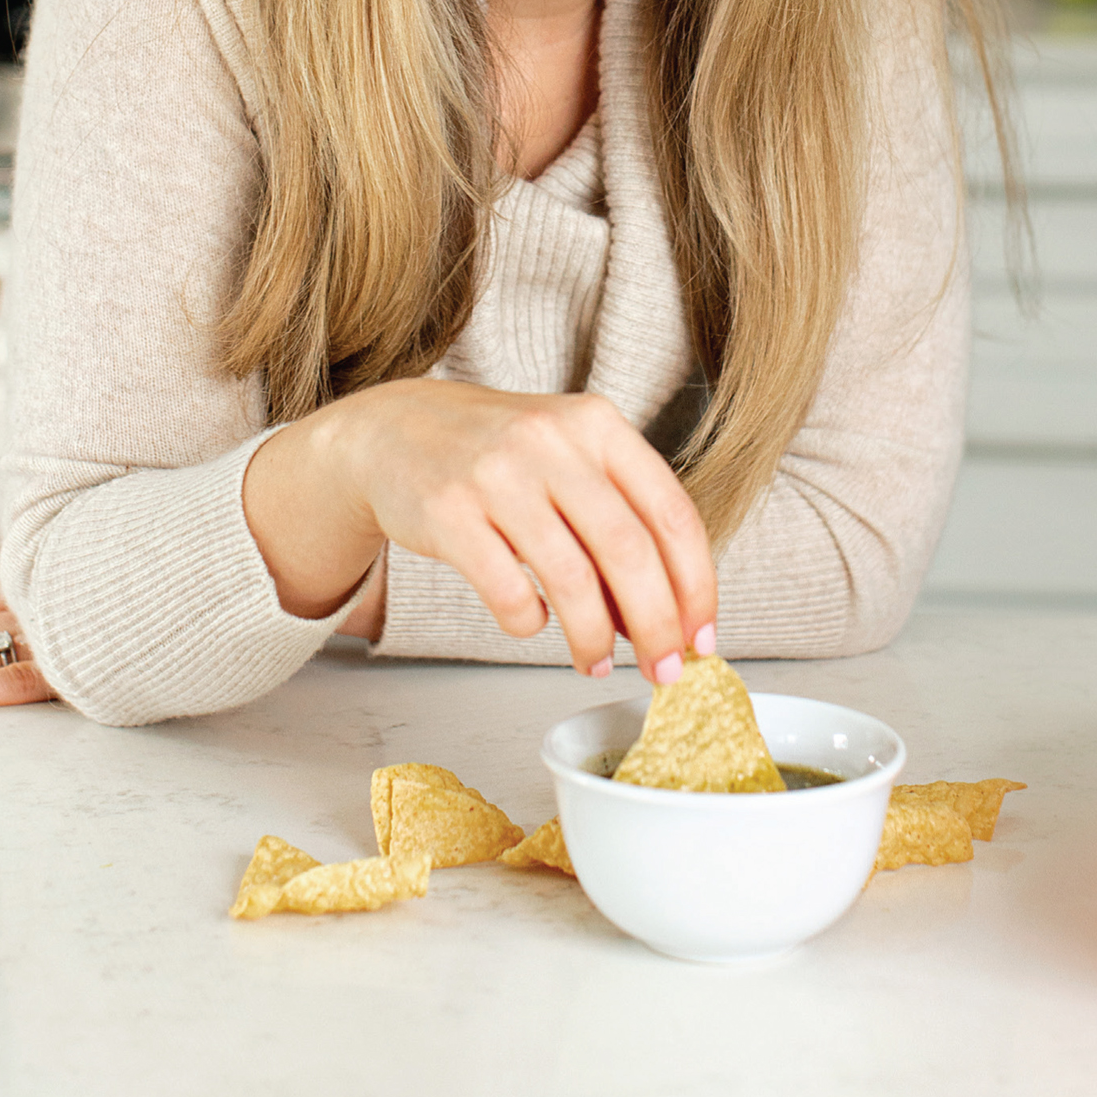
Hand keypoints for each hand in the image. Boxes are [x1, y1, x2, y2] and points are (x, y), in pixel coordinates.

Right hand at [243, 380, 717, 682]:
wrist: (395, 430)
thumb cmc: (500, 454)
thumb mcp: (568, 456)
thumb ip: (618, 517)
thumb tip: (667, 615)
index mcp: (598, 424)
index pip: (672, 512)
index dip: (697, 584)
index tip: (702, 637)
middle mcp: (552, 441)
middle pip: (630, 551)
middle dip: (657, 626)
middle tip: (664, 673)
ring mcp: (498, 474)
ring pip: (573, 579)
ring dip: (595, 637)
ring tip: (597, 662)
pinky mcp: (448, 511)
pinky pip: (508, 592)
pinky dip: (528, 622)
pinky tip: (530, 620)